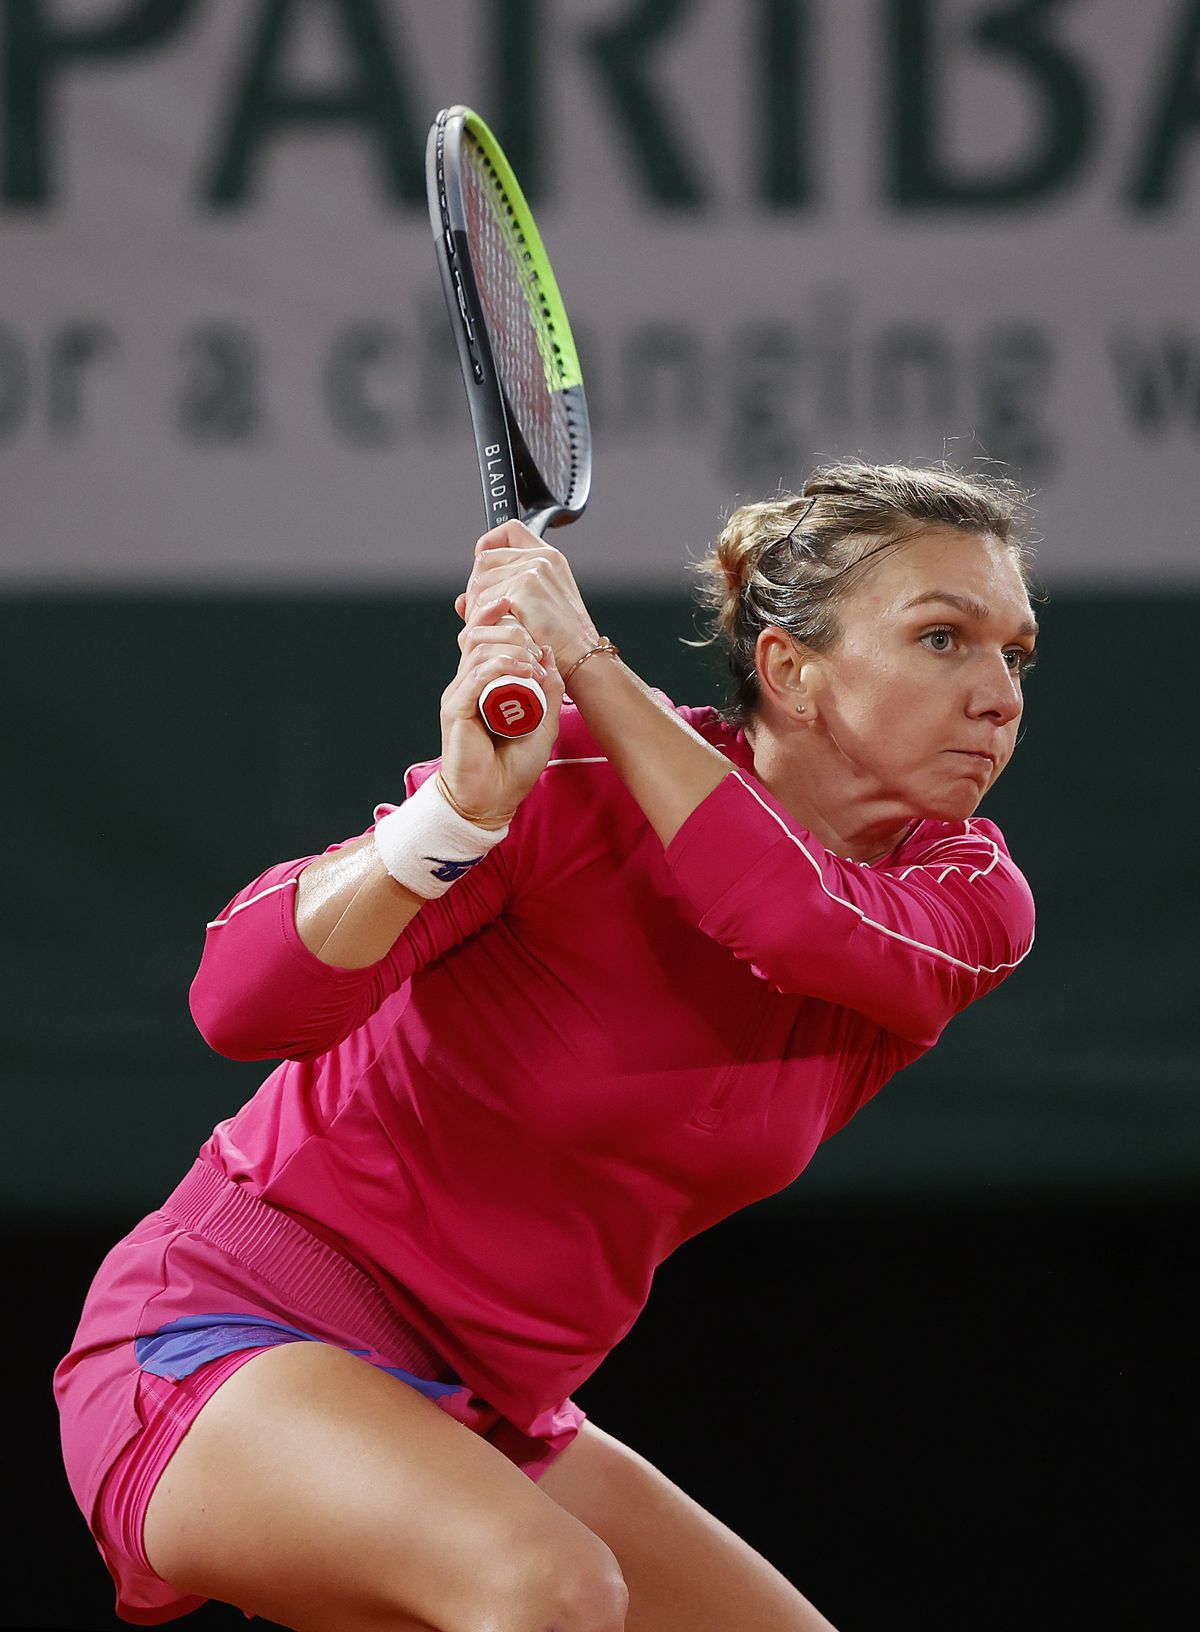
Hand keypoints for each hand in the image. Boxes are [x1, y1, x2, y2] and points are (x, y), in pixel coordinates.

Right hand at [439, 594, 564, 825]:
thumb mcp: (543, 723)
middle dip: (508, 629)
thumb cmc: (513, 767)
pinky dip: (499, 666)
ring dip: (510, 648)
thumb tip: (548, 652)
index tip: (515, 606)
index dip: (494, 615)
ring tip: (534, 663)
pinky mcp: (456, 710)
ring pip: (477, 651)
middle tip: (534, 646)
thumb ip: (548, 690)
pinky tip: (523, 670)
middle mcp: (466, 685)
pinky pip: (474, 677)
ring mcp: (459, 696)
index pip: (481, 637)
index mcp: (481, 683)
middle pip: (477, 636)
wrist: (492, 800)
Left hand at [454, 521, 598, 674]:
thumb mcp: (534, 608)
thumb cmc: (561, 638)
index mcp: (549, 557)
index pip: (509, 531)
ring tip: (488, 624)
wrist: (580, 656)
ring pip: (481, 581)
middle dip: (475, 586)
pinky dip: (483, 617)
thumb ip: (502, 593)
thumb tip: (461, 600)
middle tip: (479, 611)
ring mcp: (534, 569)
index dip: (489, 544)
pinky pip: (485, 599)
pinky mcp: (525, 587)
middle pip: (486, 558)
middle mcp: (542, 557)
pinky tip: (495, 628)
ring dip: (476, 606)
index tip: (482, 566)